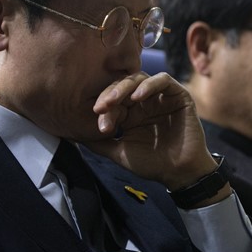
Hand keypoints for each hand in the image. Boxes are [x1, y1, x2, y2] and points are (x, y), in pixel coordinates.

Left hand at [83, 72, 228, 202]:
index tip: (98, 122)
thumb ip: (99, 142)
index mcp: (130, 112)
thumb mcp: (119, 152)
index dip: (104, 108)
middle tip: (101, 106)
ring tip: (116, 101)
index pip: (112, 100)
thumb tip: (72, 134)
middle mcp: (144, 101)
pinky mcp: (178, 94)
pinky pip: (163, 80)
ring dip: (125, 87)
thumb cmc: (151, 163)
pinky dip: (149, 85)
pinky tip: (138, 97)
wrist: (179, 173)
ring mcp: (160, 96)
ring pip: (140, 78)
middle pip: (123, 85)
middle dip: (110, 94)